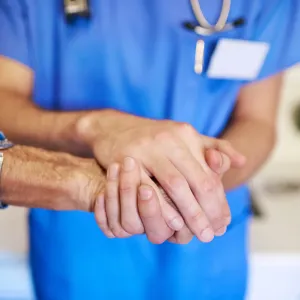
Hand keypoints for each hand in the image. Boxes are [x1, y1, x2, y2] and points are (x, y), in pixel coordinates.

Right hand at [77, 110, 244, 241]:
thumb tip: (242, 161)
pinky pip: (148, 189)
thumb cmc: (154, 138)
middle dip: (209, 212)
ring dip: (190, 214)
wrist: (115, 128)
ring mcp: (147, 148)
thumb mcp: (184, 138)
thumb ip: (213, 148)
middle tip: (214, 234)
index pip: (210, 173)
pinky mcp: (127, 159)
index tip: (224, 221)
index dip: (220, 200)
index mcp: (186, 134)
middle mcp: (169, 139)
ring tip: (200, 233)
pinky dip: (163, 209)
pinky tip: (172, 223)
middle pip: (197, 181)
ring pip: (176, 186)